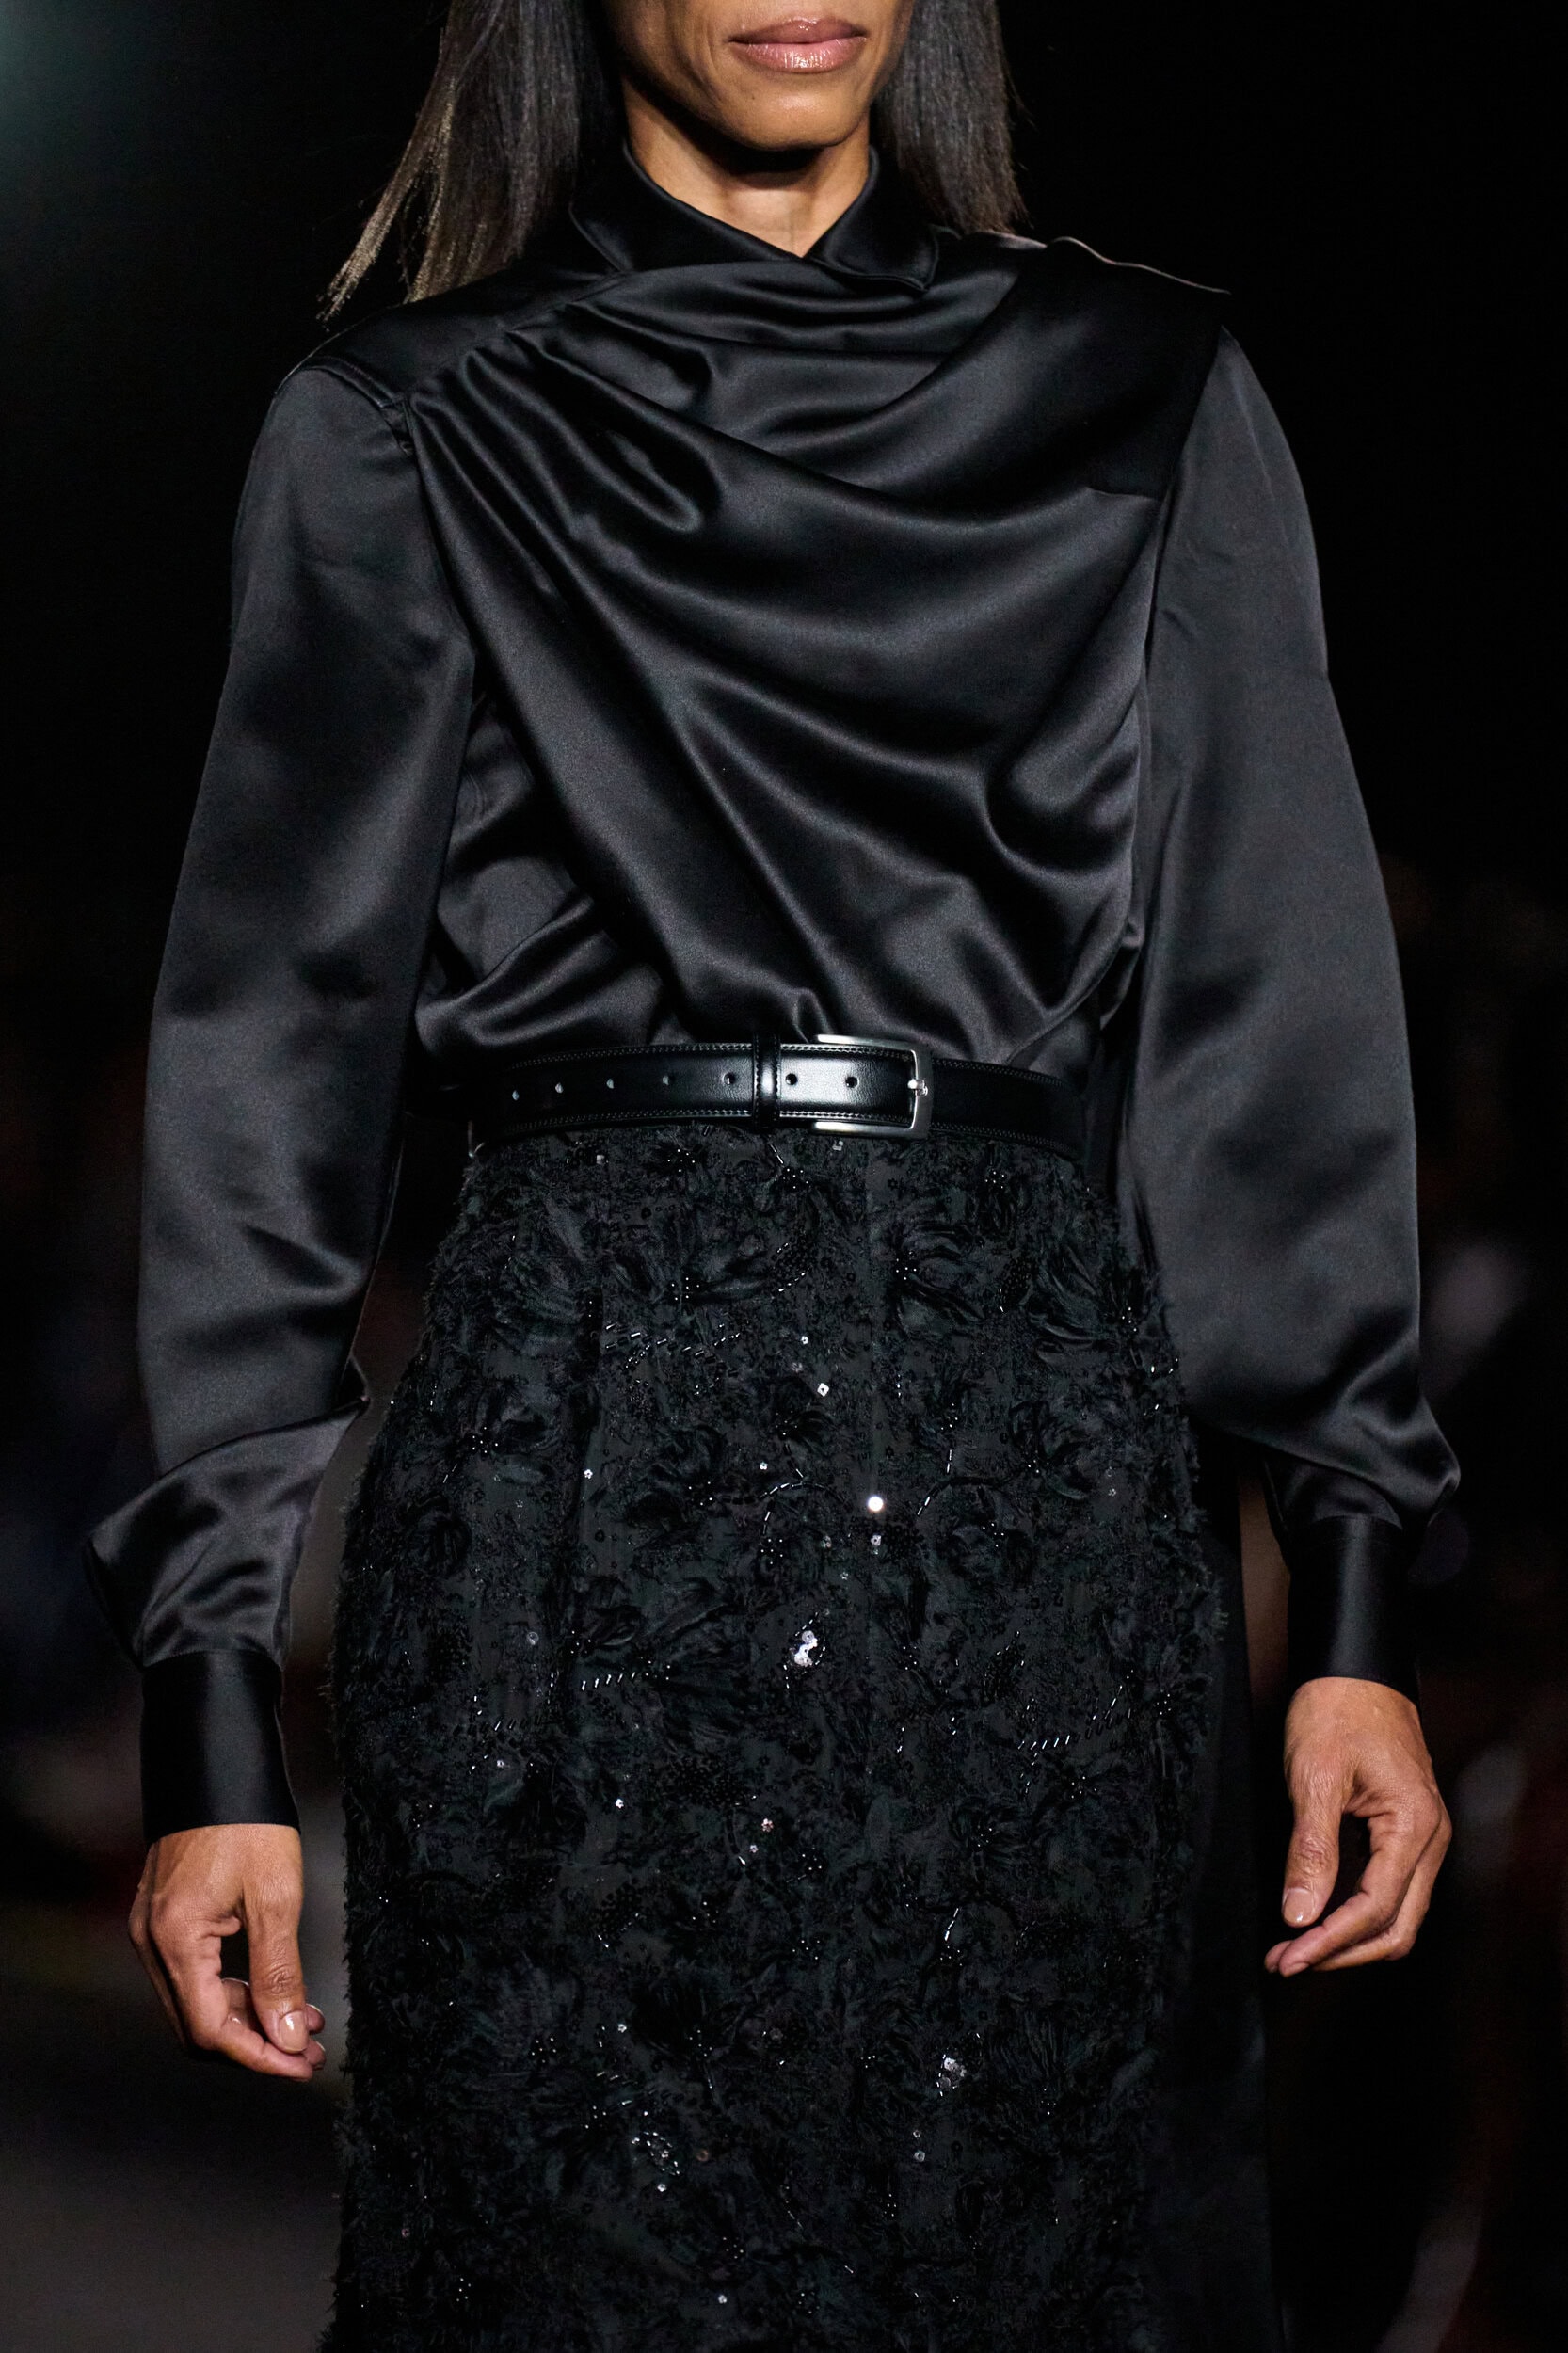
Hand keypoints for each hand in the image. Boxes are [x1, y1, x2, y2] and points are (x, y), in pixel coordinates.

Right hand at [129, 1823, 324, 2078]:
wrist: (218, 1764)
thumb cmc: (249, 1821)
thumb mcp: (276, 1897)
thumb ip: (278, 1974)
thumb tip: (286, 2037)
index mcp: (175, 1940)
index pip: (211, 2031)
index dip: (259, 2057)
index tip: (301, 2065)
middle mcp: (152, 1942)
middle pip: (198, 2025)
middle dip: (256, 2043)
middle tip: (308, 2048)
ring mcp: (153, 1929)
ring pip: (196, 2001)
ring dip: (248, 2017)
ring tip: (302, 2019)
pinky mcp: (164, 1916)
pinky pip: (194, 1973)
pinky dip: (233, 1988)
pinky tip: (273, 1988)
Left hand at [1265, 1676, 1449, 1976]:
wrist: (1354, 1670)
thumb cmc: (1337, 1711)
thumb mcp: (1315, 1777)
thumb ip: (1311, 1849)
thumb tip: (1299, 1914)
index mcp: (1414, 1827)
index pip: (1375, 1909)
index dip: (1330, 1942)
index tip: (1288, 1957)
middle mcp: (1429, 1839)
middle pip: (1396, 1927)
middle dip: (1341, 1953)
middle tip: (1286, 1962)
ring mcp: (1421, 1837)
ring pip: (1396, 1915)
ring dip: (1347, 1938)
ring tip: (1295, 1948)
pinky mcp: (1404, 1832)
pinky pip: (1389, 1890)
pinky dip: (1354, 1912)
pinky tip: (1317, 1917)